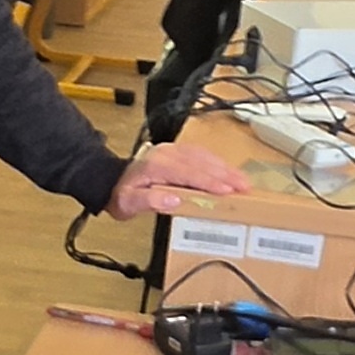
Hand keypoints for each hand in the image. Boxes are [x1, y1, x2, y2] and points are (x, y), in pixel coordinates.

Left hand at [109, 141, 245, 217]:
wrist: (109, 181)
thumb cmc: (120, 195)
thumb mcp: (128, 204)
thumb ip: (150, 201)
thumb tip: (174, 200)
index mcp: (155, 166)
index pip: (188, 173)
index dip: (209, 182)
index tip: (227, 190)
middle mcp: (165, 154)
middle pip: (200, 163)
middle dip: (225, 175)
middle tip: (245, 186)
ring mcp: (171, 150)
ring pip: (203, 156)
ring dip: (225, 168)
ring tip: (243, 180)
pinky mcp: (175, 151)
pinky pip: (200, 154)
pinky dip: (216, 162)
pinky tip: (228, 170)